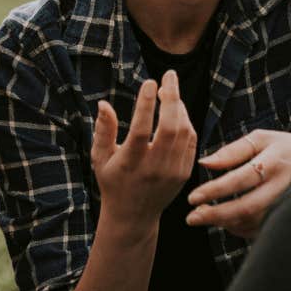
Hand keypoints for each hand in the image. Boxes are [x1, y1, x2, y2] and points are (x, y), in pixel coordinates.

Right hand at [91, 71, 196, 228]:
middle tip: (169, 74)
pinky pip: (190, 142)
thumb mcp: (100, 158)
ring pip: (184, 132)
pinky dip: (186, 122)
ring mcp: (172, 171)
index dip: (146, 105)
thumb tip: (103, 103)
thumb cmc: (112, 182)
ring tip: (169, 90)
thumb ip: (103, 131)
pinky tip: (177, 110)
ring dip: (179, 107)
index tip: (149, 81)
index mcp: (130, 163)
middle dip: (172, 97)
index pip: (141, 130)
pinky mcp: (184, 173)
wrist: (133, 216)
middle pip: (170, 128)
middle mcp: (154, 168)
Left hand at [186, 129, 290, 237]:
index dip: (213, 191)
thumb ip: (232, 151)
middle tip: (191, 218)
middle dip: (215, 215)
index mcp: (274, 162)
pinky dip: (240, 229)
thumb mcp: (262, 139)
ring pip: (253, 222)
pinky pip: (262, 231)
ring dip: (225, 223)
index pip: (238, 179)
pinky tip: (226, 222)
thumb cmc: (288, 148)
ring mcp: (289, 206)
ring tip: (205, 217)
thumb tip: (204, 163)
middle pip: (245, 207)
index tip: (192, 198)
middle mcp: (282, 186)